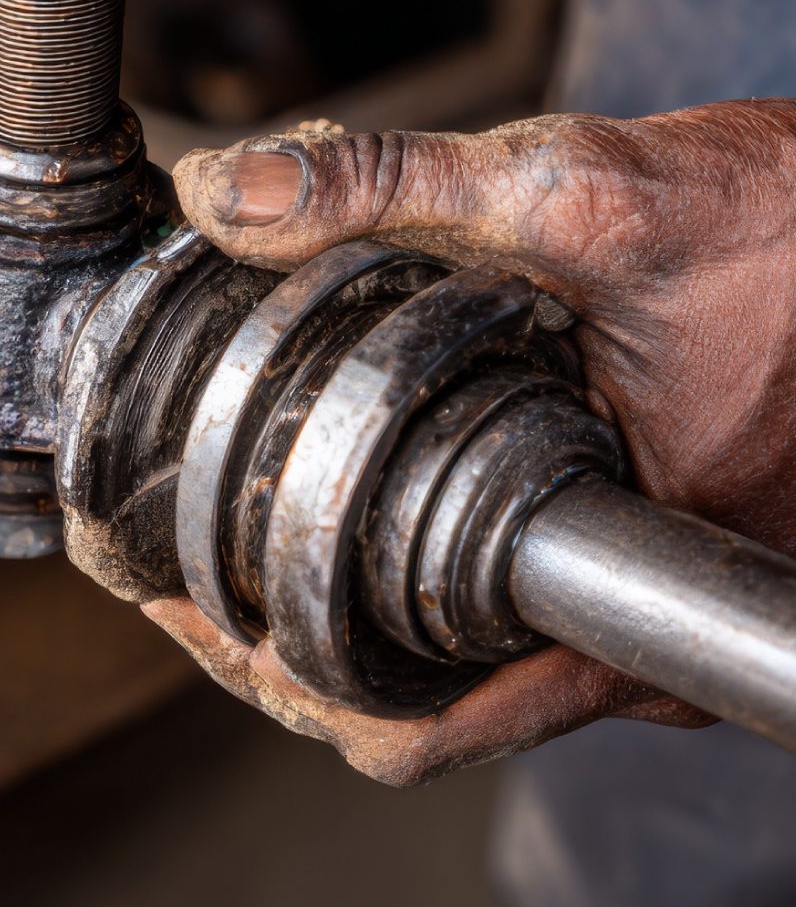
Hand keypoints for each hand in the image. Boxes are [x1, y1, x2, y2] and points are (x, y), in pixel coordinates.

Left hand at [162, 100, 795, 782]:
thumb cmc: (771, 224)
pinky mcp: (619, 551)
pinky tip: (325, 504)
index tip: (183, 608)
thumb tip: (232, 195)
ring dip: (326, 607)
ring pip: (445, 660)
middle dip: (275, 640)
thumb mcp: (570, 188)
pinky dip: (392, 569)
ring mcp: (625, 602)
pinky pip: (489, 603)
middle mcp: (633, 636)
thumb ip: (391, 184)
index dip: (278, 675)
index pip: (416, 722)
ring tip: (217, 546)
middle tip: (169, 568)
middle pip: (409, 701)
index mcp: (628, 602)